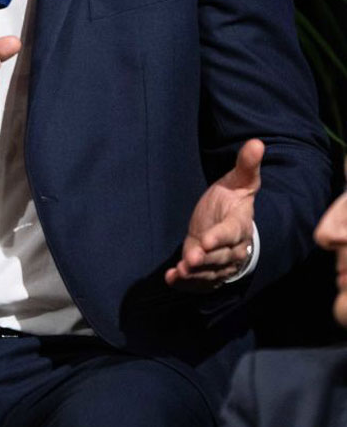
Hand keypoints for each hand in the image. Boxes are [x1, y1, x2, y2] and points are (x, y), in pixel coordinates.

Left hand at [164, 138, 263, 290]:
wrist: (227, 222)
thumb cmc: (232, 199)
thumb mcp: (238, 181)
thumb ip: (246, 165)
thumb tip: (257, 143)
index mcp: (239, 225)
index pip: (230, 233)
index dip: (219, 238)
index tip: (206, 240)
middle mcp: (233, 248)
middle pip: (219, 257)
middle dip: (204, 259)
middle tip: (189, 260)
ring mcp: (220, 263)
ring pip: (209, 272)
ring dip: (194, 274)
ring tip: (179, 271)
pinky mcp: (208, 273)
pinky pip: (199, 281)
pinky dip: (185, 283)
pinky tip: (171, 280)